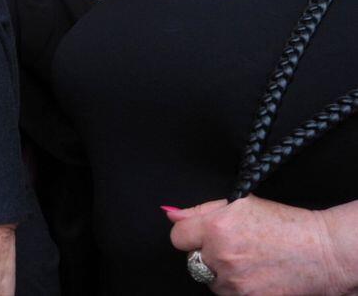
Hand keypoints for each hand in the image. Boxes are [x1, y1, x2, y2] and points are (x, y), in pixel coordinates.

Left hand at [168, 196, 353, 294]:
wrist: (322, 253)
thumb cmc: (284, 225)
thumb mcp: (241, 204)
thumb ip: (200, 211)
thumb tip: (170, 214)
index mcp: (216, 228)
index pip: (177, 237)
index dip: (189, 234)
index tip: (201, 235)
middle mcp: (221, 256)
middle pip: (193, 259)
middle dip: (207, 253)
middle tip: (234, 247)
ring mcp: (234, 282)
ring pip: (209, 280)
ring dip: (221, 273)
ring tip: (249, 261)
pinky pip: (227, 294)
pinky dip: (236, 288)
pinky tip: (255, 275)